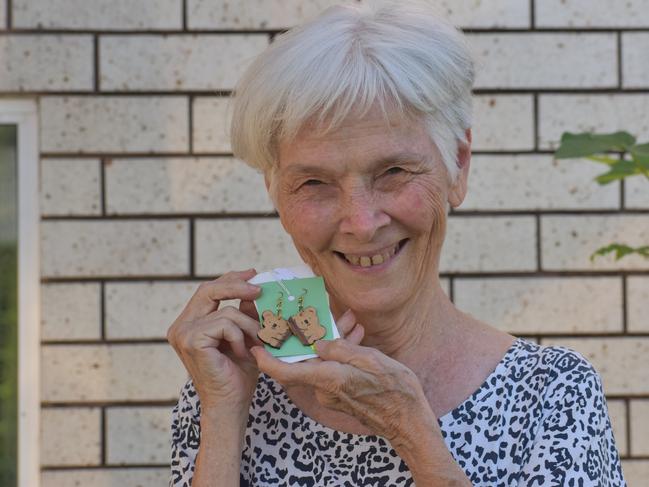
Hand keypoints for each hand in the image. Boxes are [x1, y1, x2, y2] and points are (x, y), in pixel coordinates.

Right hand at [167, 269, 262, 414]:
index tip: (252, 274)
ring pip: (226, 310)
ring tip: (256, 343)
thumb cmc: (238, 374)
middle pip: (209, 290)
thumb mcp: (245, 336)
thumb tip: (254, 287)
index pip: (208, 291)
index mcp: (189, 323)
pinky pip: (225, 323)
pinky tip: (241, 353)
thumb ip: (245, 313)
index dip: (230, 279)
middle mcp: (180, 326)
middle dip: (237, 285)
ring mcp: (183, 333)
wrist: (230, 404)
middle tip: (260, 289)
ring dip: (248, 325)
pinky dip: (240, 337)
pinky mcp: (191, 340)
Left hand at [250, 311, 432, 446]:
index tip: (255, 347)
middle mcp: (325, 388)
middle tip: (319, 314)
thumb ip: (341, 349)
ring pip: (323, 362)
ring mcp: (333, 394)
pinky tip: (356, 337)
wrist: (409, 421)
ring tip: (352, 322)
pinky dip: (341, 354)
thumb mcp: (370, 360)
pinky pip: (333, 370)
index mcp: (328, 378)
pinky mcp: (343, 396)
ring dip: (332, 342)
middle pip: (306, 360)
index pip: (285, 371)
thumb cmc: (394, 391)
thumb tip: (317, 344)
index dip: (267, 360)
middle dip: (312, 336)